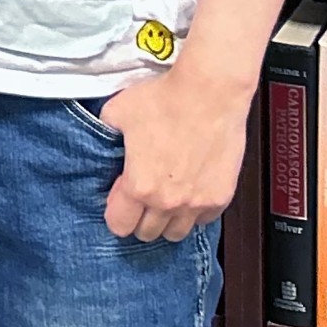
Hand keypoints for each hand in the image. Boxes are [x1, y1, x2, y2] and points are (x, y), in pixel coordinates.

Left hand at [95, 65, 249, 241]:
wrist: (209, 93)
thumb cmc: (165, 100)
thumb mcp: (117, 113)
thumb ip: (105, 133)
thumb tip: (105, 137)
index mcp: (139, 186)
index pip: (119, 226)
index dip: (115, 212)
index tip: (118, 198)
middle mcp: (168, 202)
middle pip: (147, 233)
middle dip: (140, 218)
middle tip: (141, 197)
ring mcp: (197, 203)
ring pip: (177, 233)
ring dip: (167, 220)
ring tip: (165, 198)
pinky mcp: (221, 197)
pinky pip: (204, 221)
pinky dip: (194, 212)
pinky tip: (189, 192)